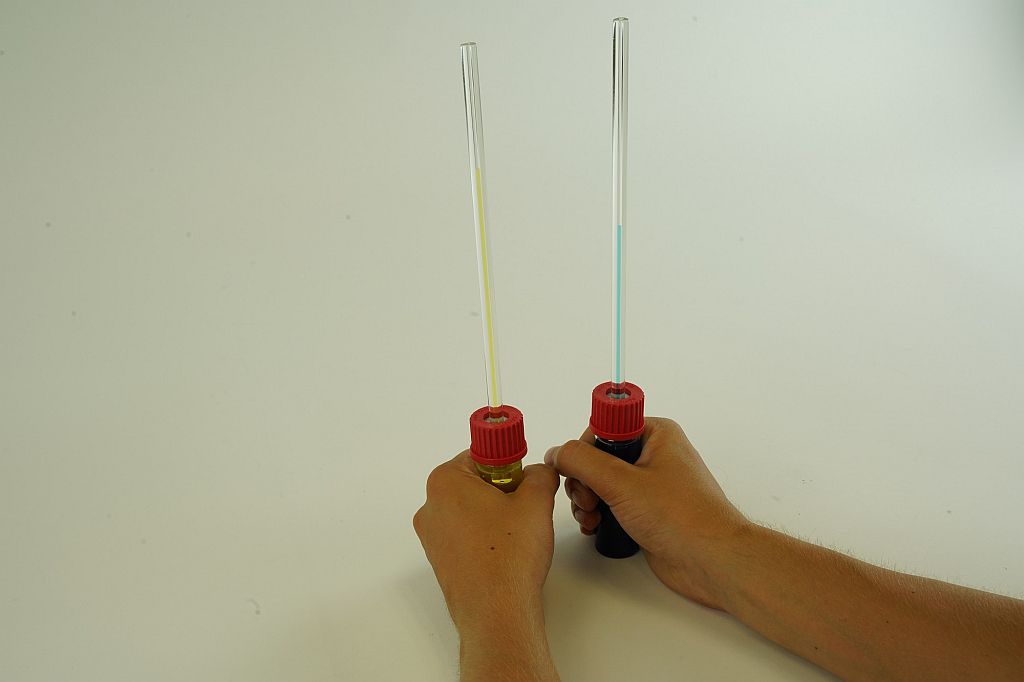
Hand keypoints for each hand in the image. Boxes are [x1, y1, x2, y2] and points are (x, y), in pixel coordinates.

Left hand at [413, 450, 559, 632]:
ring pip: (470, 511)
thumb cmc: (509, 556)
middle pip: (473, 483)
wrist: (497, 612)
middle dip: (502, 491)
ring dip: (495, 515)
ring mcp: (432, 537)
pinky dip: (486, 538)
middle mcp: (430, 507)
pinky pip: (466, 536)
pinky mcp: (440, 561)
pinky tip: (506, 552)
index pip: (479, 456)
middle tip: (525, 507)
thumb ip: (540, 474)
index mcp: (445, 482)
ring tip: (518, 534)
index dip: (507, 465)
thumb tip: (538, 473)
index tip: (523, 479)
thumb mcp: (536, 501)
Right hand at [545, 417, 748, 609]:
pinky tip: (595, 527)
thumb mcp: (621, 482)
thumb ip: (582, 462)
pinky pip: (612, 503)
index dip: (585, 449)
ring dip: (587, 500)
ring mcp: (651, 485)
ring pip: (602, 482)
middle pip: (598, 457)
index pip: (604, 427)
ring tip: (591, 517)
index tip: (578, 471)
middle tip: (587, 500)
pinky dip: (598, 513)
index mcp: (656, 434)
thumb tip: (557, 452)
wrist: (711, 561)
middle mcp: (655, 455)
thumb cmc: (680, 517)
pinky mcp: (649, 511)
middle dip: (583, 481)